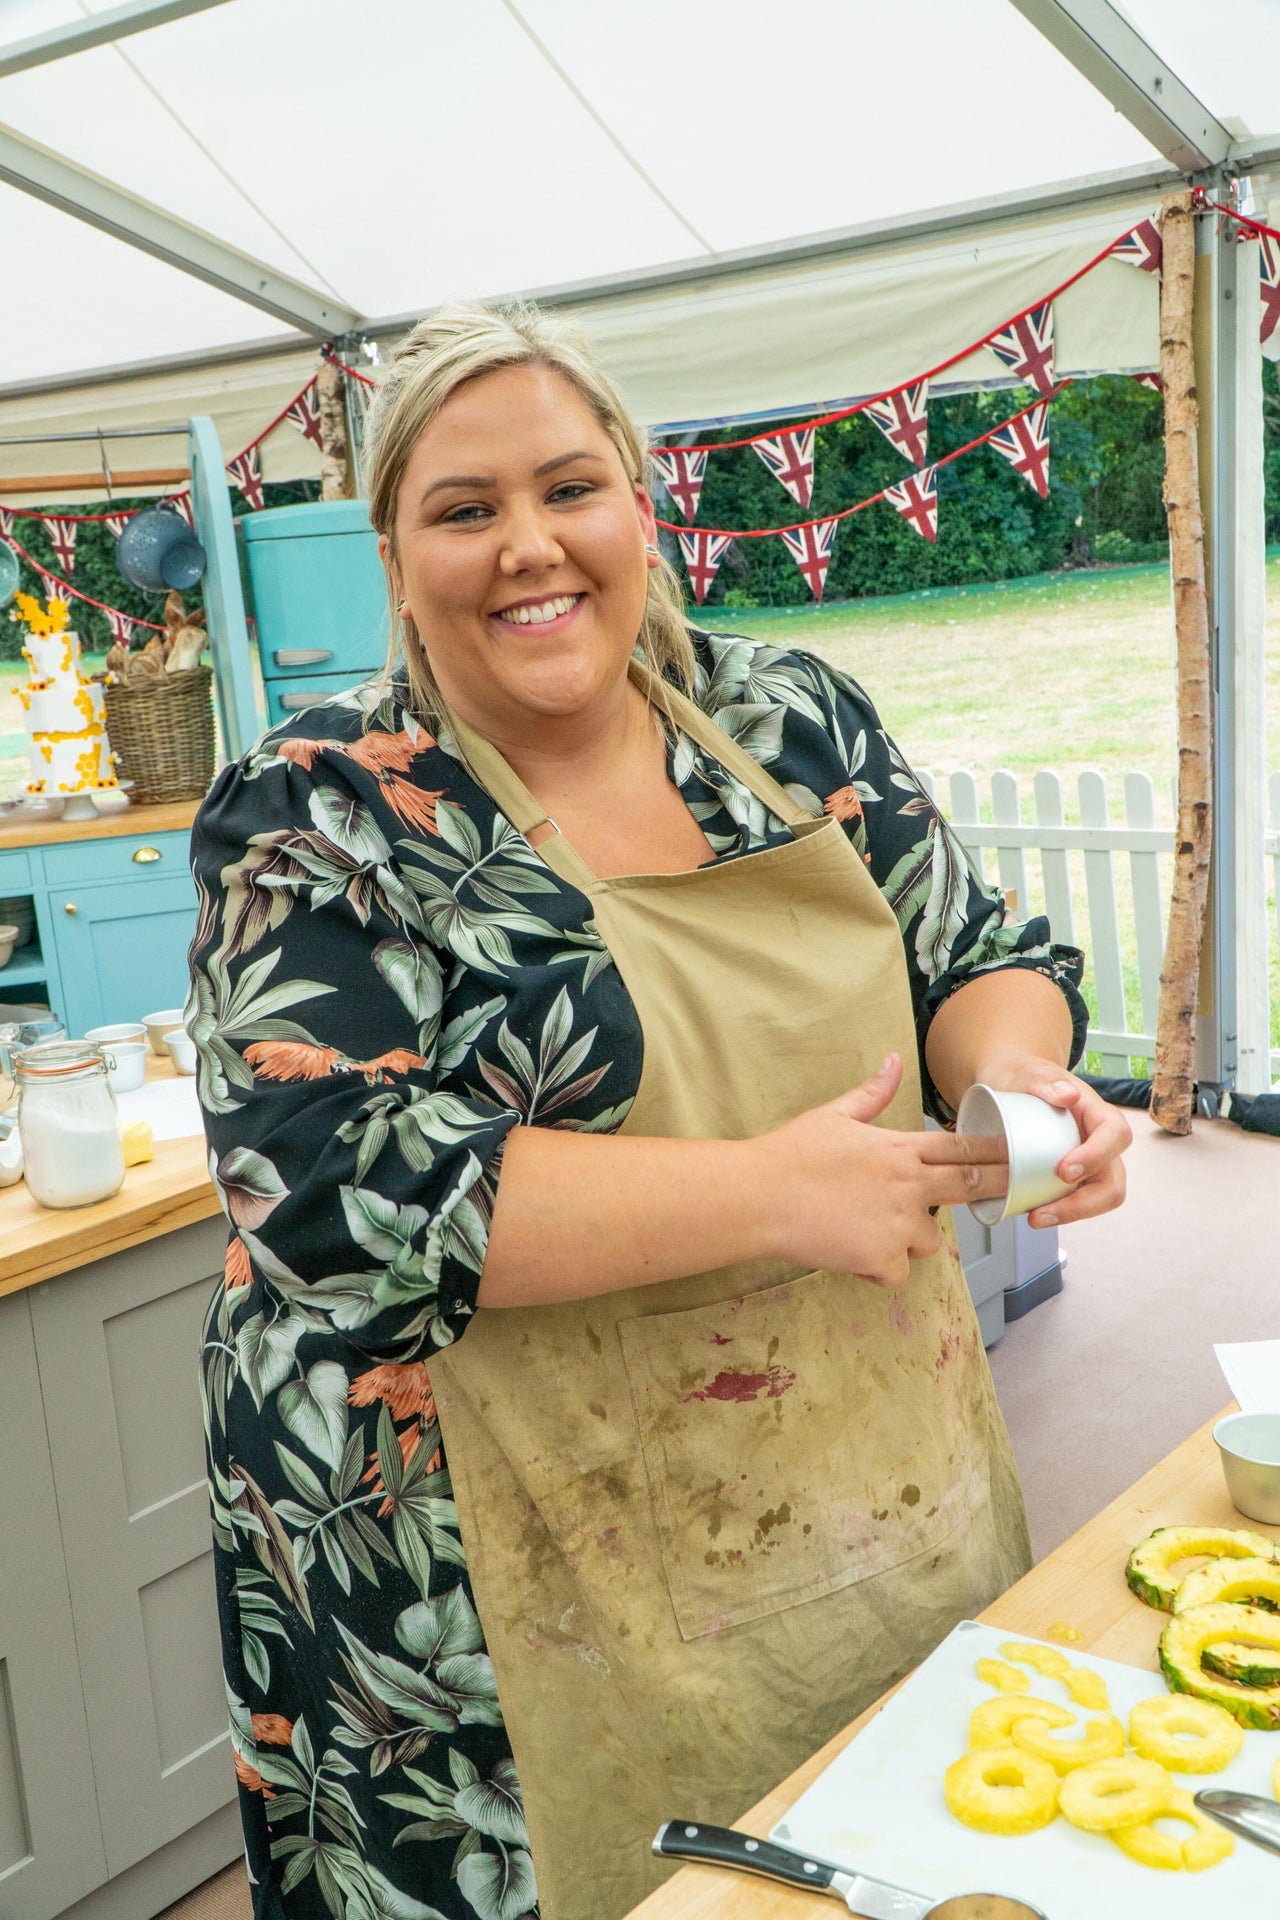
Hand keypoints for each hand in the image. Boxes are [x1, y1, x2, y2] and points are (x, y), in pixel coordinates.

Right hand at [757, 1053, 1007, 1287]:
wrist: (759, 1198)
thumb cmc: (791, 1154)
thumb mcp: (833, 1115)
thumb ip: (872, 1093)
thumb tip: (893, 1059)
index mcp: (898, 1148)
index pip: (962, 1148)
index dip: (995, 1151)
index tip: (1018, 1152)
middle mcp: (907, 1185)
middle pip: (971, 1186)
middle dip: (998, 1187)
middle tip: (1017, 1189)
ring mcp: (898, 1225)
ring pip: (930, 1239)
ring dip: (911, 1237)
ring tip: (872, 1227)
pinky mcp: (882, 1259)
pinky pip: (897, 1270)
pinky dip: (879, 1267)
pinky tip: (851, 1253)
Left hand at [974, 1052, 1130, 1227]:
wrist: (1007, 1085)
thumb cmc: (1021, 1076)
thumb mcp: (1026, 1072)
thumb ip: (1044, 1080)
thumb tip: (1068, 1095)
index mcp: (1096, 1112)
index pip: (1115, 1134)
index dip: (1097, 1156)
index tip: (1064, 1171)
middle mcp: (1098, 1142)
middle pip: (1113, 1180)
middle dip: (1084, 1203)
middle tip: (1043, 1211)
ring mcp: (1088, 1164)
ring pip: (1099, 1198)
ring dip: (1071, 1214)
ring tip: (1035, 1219)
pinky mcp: (1071, 1180)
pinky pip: (1075, 1201)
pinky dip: (1058, 1212)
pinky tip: (1030, 1214)